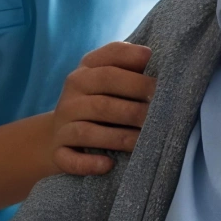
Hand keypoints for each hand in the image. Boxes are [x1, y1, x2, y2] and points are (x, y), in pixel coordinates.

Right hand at [51, 42, 155, 174]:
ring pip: (88, 132)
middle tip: (162, 116)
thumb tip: (151, 56)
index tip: (161, 78)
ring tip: (145, 141)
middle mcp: (71, 95)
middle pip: (103, 101)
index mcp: (86, 71)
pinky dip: (89, 163)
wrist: (58, 135)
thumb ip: (127, 64)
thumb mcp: (107, 76)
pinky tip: (109, 165)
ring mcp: (63, 125)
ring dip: (120, 137)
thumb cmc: (97, 101)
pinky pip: (71, 159)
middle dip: (136, 108)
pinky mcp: (59, 152)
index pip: (110, 61)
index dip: (136, 66)